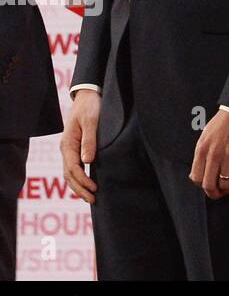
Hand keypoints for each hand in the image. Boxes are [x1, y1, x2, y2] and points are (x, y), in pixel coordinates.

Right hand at [60, 88, 100, 204]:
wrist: (88, 95)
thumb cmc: (90, 106)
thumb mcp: (91, 121)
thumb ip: (89, 140)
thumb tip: (87, 162)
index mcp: (68, 144)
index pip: (73, 168)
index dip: (83, 181)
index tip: (94, 189)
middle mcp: (66, 148)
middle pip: (69, 175)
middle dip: (80, 189)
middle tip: (93, 200)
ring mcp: (70, 149)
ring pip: (71, 173)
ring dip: (79, 186)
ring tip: (91, 197)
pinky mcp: (76, 147)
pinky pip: (75, 167)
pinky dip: (80, 178)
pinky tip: (88, 183)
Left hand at [190, 109, 228, 197]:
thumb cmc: (226, 122)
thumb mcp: (206, 136)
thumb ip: (200, 155)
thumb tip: (195, 176)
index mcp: (202, 149)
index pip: (196, 178)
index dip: (203, 186)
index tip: (210, 185)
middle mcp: (214, 155)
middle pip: (210, 185)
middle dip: (215, 193)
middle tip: (220, 193)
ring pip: (226, 185)